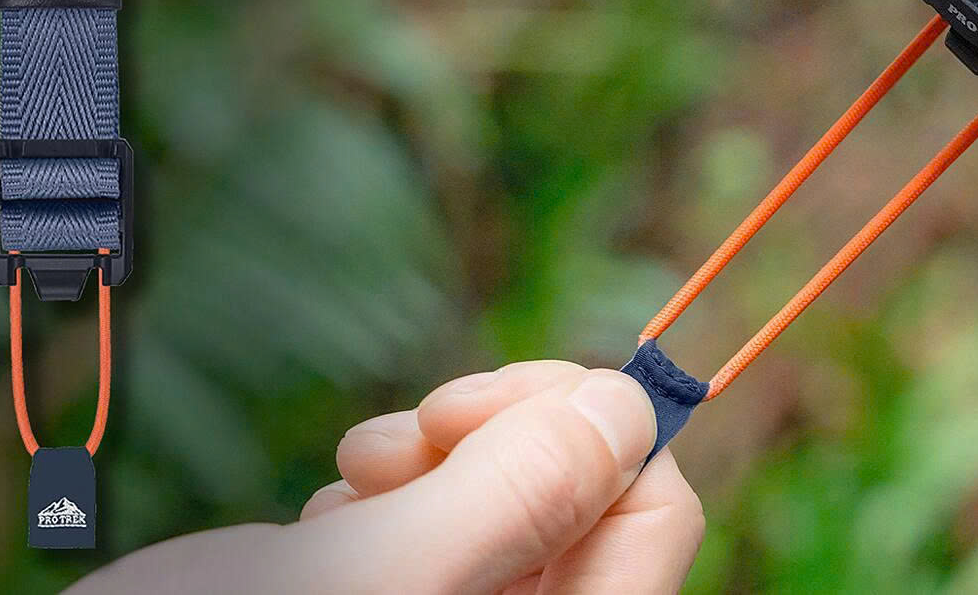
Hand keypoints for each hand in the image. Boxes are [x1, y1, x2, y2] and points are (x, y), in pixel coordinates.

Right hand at [72, 362, 702, 594]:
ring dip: (429, 467)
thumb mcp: (363, 581)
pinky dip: (385, 504)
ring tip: (342, 488)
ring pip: (510, 509)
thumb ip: (513, 496)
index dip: (591, 431)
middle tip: (404, 435)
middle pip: (588, 506)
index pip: (657, 521)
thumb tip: (629, 407)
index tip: (482, 399)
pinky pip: (440, 537)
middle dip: (498, 442)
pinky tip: (319, 523)